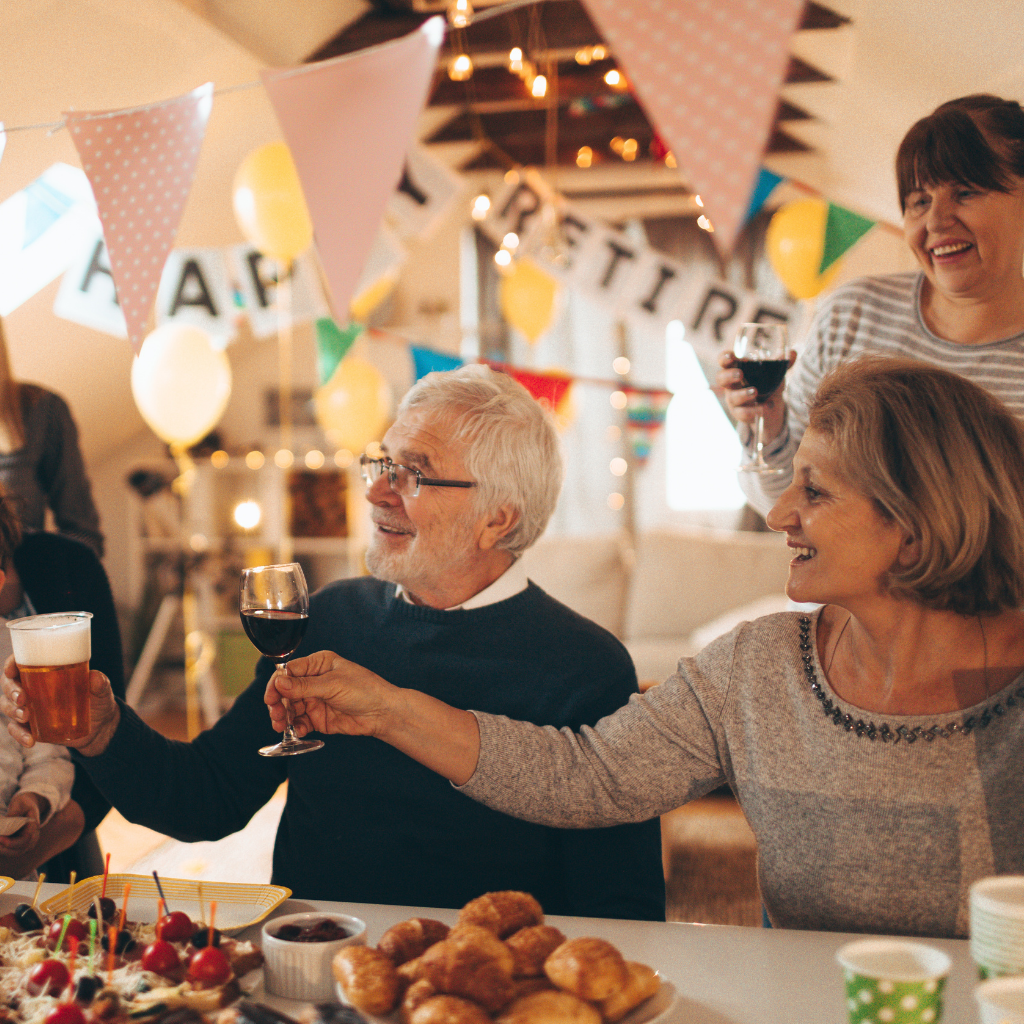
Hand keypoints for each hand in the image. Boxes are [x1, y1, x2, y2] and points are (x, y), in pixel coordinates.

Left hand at [0, 791, 44, 856]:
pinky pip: (11, 851)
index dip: (12, 842)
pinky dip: (3, 849)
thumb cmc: (24, 803)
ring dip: (3, 851)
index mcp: (34, 826)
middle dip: (5, 849)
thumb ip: (14, 812)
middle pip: (20, 849)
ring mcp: (27, 842)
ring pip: (15, 852)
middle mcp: (33, 837)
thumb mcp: (20, 803)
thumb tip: (6, 821)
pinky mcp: (19, 844)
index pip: (25, 839)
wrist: (27, 806)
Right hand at [1, 655, 120, 756]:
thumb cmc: (97, 699)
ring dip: (12, 711)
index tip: (11, 670)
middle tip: (22, 699)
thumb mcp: (101, 690)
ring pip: (7, 706)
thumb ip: (100, 683)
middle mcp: (32, 687)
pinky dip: (19, 735)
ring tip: (25, 717)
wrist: (100, 726)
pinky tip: (30, 740)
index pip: (21, 663)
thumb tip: (95, 677)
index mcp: (45, 671)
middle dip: (11, 690)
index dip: (11, 664)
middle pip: (9, 685)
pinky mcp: (31, 726)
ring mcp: (30, 707)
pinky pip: (16, 730)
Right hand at [264, 651, 397, 739]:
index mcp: (318, 664)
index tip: (270, 698)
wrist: (382, 713)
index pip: (289, 671)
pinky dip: (295, 727)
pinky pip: (300, 722)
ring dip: (283, 717)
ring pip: (290, 708)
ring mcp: (315, 700)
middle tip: (276, 715)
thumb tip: (279, 683)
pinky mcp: (318, 718)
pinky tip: (296, 731)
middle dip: (278, 703)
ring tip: (281, 725)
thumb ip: (304, 686)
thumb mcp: (332, 684)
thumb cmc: (364, 690)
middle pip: (286, 691)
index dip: (277, 684)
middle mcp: (314, 681)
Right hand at [716, 349, 794, 440]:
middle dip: (729, 376)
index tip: (732, 356)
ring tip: (756, 391)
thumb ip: (781, 363)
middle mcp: (731, 384)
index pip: (724, 361)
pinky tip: (767, 406)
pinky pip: (744, 412)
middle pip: (720, 378)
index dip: (725, 358)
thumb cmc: (766, 383)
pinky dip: (756, 409)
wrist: (770, 406)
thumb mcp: (774, 372)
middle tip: (740, 374)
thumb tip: (793, 353)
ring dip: (743, 394)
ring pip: (732, 397)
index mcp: (736, 369)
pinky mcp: (739, 413)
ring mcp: (734, 399)